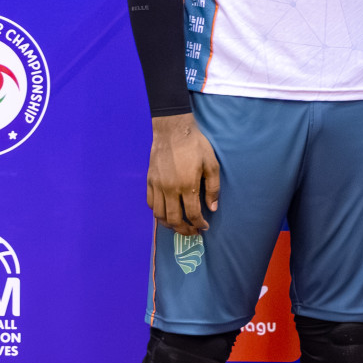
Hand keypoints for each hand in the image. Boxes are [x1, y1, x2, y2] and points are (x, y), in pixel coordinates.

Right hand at [147, 112, 220, 236]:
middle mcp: (170, 189)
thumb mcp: (212, 164)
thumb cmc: (195, 146)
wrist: (173, 130)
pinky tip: (166, 212)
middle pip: (174, 219)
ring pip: (159, 215)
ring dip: (169, 224)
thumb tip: (212, 208)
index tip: (204, 227)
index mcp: (187, 185)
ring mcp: (157, 185)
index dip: (199, 224)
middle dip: (184, 230)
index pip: (192, 214)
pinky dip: (157, 212)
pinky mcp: (149, 180)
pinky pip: (150, 203)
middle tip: (192, 231)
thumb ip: (213, 188)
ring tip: (179, 225)